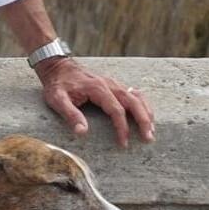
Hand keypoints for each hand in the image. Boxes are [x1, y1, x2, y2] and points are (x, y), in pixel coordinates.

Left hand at [36, 57, 154, 148]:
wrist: (56, 67)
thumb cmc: (57, 84)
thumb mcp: (57, 99)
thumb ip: (70, 114)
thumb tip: (82, 132)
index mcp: (97, 88)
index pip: (116, 110)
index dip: (122, 128)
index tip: (123, 143)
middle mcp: (109, 84)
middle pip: (133, 102)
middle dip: (143, 121)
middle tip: (148, 138)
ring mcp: (113, 83)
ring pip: (137, 97)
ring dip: (146, 113)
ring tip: (152, 130)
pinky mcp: (113, 84)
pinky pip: (133, 93)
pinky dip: (142, 104)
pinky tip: (146, 115)